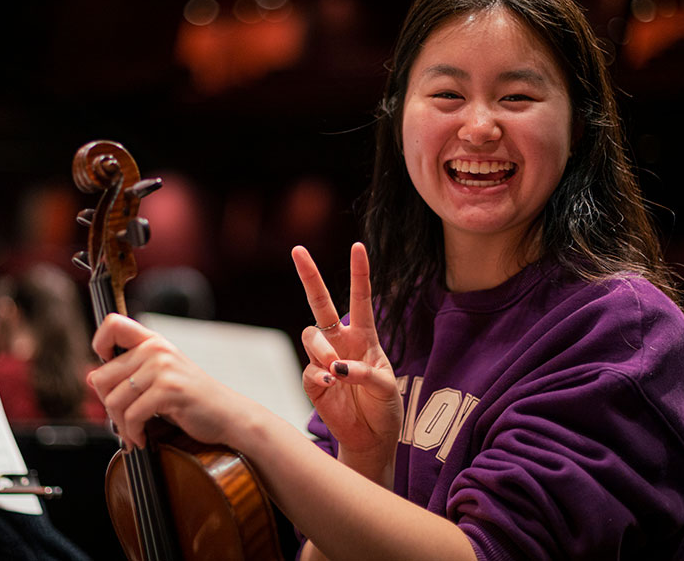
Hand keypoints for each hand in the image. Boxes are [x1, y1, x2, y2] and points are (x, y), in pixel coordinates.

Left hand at [87, 314, 240, 449]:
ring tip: (133, 433)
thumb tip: (90, 378)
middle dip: (108, 407)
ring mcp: (163, 367)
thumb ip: (130, 372)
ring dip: (120, 425)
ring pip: (113, 401)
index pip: (113, 324)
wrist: (227, 415)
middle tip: (123, 420)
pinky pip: (132, 415)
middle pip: (101, 377)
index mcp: (153, 341)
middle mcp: (156, 349)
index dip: (100, 344)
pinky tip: (142, 438)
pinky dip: (133, 433)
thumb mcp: (160, 377)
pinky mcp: (169, 389)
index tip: (107, 369)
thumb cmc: (191, 399)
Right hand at [292, 242, 401, 480]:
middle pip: (320, 303)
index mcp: (364, 336)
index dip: (359, 272)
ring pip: (311, 336)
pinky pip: (310, 370)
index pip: (360, 298)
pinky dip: (321, 376)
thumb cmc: (383, 408)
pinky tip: (332, 384)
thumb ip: (365, 372)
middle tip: (298, 250)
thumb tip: (336, 367)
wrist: (372, 438)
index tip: (357, 245)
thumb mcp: (386, 387)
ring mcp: (324, 361)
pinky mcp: (313, 382)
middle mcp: (341, 342)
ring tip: (335, 367)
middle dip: (309, 276)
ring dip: (322, 348)